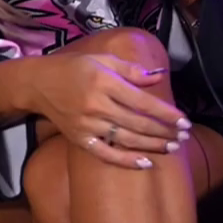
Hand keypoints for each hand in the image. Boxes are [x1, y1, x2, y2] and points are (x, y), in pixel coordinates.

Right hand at [31, 52, 191, 169]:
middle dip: (163, 131)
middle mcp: (97, 105)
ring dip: (151, 145)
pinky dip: (125, 160)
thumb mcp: (103, 60)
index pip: (142, 101)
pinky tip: (145, 163)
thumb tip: (159, 76)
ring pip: (125, 139)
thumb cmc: (74, 68)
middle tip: (184, 136)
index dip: (165, 113)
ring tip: (172, 148)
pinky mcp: (79, 139)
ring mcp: (87, 124)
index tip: (184, 120)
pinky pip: (104, 153)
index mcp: (105, 83)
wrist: (38, 84)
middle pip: (137, 122)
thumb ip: (132, 70)